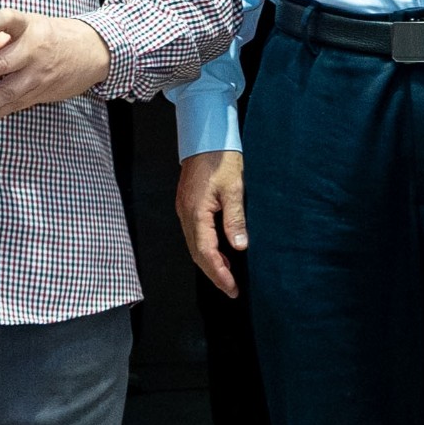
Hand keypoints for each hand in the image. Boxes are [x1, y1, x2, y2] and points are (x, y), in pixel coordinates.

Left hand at [0, 9, 110, 123]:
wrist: (92, 53)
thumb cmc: (55, 36)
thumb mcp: (33, 26)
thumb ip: (5, 38)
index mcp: (30, 27)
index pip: (7, 20)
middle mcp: (34, 50)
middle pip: (2, 64)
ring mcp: (38, 74)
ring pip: (9, 92)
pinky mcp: (42, 91)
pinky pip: (17, 104)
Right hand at [176, 150, 246, 298]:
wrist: (206, 135)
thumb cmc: (221, 158)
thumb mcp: (234, 188)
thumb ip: (235, 219)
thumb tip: (238, 247)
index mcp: (195, 212)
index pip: (206, 253)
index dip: (219, 273)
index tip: (232, 288)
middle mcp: (185, 214)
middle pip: (197, 254)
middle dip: (214, 273)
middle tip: (231, 289)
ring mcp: (184, 209)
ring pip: (195, 245)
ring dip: (210, 262)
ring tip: (228, 275)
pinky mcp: (188, 205)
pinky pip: (195, 234)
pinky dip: (207, 248)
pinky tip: (220, 251)